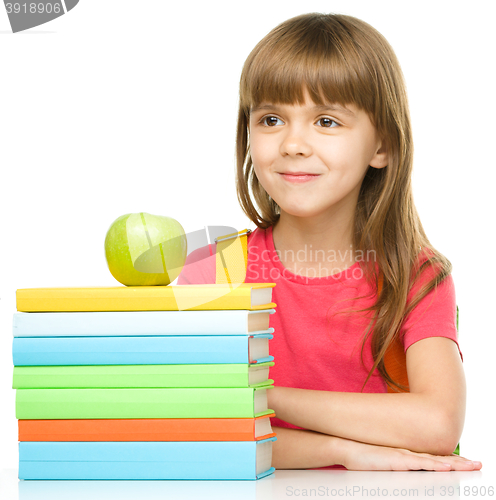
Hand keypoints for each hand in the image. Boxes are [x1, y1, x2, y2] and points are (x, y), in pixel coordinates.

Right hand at [340, 438, 481, 470]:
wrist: (346, 447)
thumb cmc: (361, 456)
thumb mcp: (382, 462)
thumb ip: (395, 463)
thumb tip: (402, 467)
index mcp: (407, 456)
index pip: (434, 459)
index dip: (452, 461)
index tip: (467, 462)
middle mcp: (409, 455)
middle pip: (440, 459)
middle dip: (460, 462)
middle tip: (478, 464)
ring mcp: (404, 457)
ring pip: (435, 461)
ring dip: (454, 464)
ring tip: (471, 466)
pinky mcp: (397, 460)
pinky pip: (420, 464)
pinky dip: (435, 465)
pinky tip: (446, 467)